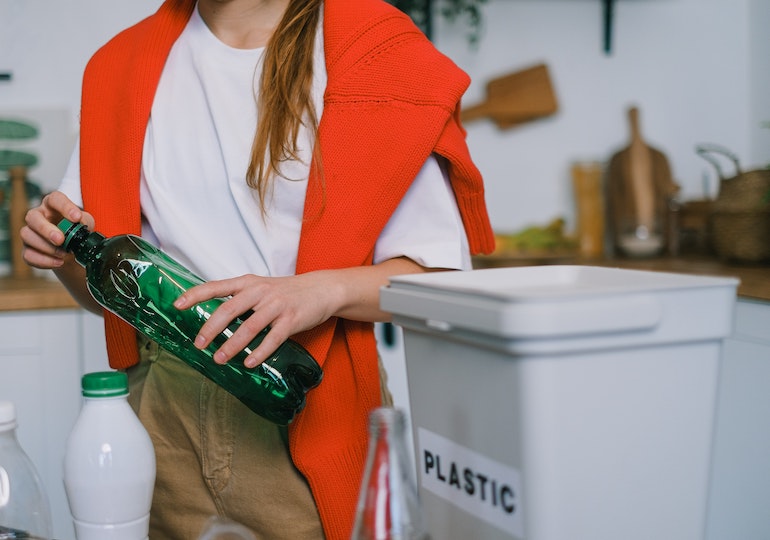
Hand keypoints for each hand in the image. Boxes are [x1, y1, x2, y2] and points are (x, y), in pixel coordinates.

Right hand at [20, 191, 94, 269]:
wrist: (72, 251)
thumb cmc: (77, 231)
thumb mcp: (86, 223)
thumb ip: (85, 221)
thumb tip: (82, 224)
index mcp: (53, 205)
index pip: (55, 199)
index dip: (65, 207)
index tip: (76, 217)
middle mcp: (38, 216)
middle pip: (33, 217)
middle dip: (46, 229)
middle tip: (61, 240)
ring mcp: (30, 233)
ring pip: (27, 235)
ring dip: (46, 247)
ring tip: (64, 254)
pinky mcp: (28, 249)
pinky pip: (28, 255)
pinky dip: (44, 261)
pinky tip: (58, 262)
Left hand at [173, 272, 341, 367]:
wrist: (321, 289)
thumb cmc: (287, 291)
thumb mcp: (261, 288)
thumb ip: (240, 299)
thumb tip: (214, 319)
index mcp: (249, 283)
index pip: (217, 286)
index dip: (196, 294)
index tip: (177, 305)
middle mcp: (260, 292)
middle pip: (229, 309)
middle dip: (211, 328)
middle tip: (199, 344)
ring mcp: (277, 305)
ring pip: (250, 326)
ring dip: (233, 345)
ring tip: (219, 359)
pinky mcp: (292, 319)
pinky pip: (273, 338)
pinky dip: (260, 352)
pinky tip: (250, 362)